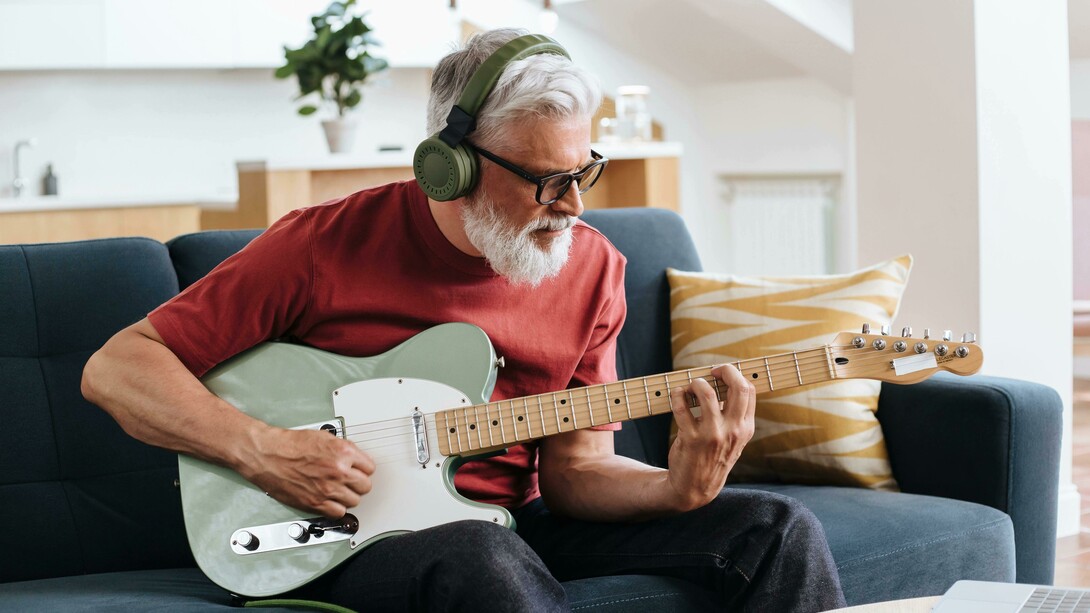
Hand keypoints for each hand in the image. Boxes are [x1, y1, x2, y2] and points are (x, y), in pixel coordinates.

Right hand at [239, 426, 375, 518]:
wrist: (268, 455)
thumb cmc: (290, 445)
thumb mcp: (324, 437)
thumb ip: (343, 449)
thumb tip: (354, 457)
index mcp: (343, 452)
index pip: (370, 467)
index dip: (363, 469)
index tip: (359, 470)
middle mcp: (338, 471)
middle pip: (365, 486)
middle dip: (358, 482)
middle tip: (350, 480)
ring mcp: (328, 489)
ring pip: (354, 501)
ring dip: (348, 496)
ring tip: (339, 490)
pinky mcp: (315, 503)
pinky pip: (338, 513)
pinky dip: (336, 508)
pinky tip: (331, 500)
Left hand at [666, 364, 755, 510]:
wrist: (695, 488)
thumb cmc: (713, 457)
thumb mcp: (734, 439)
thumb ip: (735, 415)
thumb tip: (725, 381)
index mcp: (746, 428)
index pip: (749, 390)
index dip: (735, 375)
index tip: (721, 374)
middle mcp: (733, 430)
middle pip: (737, 387)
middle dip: (724, 370)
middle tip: (710, 371)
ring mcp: (712, 434)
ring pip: (706, 392)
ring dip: (695, 382)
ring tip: (690, 387)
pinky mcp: (690, 438)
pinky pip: (681, 406)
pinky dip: (677, 395)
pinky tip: (677, 396)